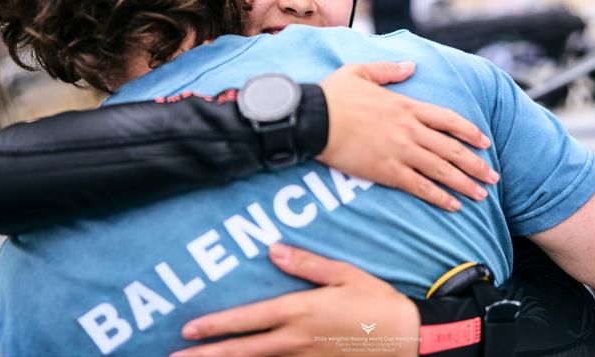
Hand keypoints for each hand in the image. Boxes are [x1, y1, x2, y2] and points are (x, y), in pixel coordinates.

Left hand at [171, 243, 419, 356]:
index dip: (216, 325)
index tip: (188, 330)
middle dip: (208, 354)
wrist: (407, 339)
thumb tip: (273, 249)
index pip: (249, 319)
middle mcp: (295, 340)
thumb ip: (306, 263)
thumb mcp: (344, 274)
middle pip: (243, 350)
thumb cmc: (376, 302)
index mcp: (300, 311)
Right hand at [319, 62, 498, 210]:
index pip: (448, 119)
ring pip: (442, 169)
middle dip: (476, 164)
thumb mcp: (361, 72)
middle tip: (493, 178)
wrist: (314, 118)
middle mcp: (409, 129)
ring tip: (481, 195)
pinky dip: (439, 197)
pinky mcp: (387, 171)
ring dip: (464, 183)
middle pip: (452, 148)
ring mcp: (400, 151)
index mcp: (406, 106)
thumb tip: (410, 65)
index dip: (470, 131)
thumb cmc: (333, 95)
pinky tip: (452, 206)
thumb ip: (388, 69)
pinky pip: (420, 187)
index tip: (485, 142)